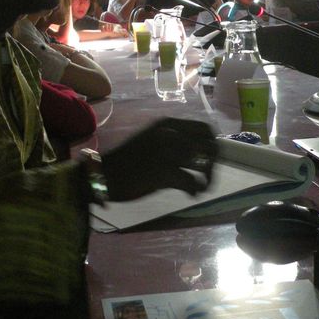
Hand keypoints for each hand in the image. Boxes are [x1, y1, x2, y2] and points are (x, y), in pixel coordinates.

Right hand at [101, 118, 216, 200]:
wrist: (104, 173)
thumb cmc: (128, 159)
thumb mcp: (152, 140)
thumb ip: (174, 142)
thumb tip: (200, 153)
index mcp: (168, 124)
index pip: (205, 128)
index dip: (213, 144)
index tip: (211, 158)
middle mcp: (170, 134)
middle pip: (209, 146)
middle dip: (213, 163)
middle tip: (207, 176)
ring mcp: (167, 153)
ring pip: (203, 165)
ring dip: (207, 179)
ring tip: (201, 187)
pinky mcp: (163, 172)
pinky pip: (192, 182)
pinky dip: (195, 190)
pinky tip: (189, 194)